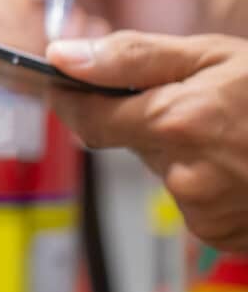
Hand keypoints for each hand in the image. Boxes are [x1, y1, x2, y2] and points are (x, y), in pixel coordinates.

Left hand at [49, 31, 247, 252]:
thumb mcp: (212, 55)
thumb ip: (130, 57)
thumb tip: (61, 57)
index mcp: (176, 123)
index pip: (86, 120)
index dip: (70, 99)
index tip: (63, 83)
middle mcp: (184, 176)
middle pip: (129, 143)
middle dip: (146, 118)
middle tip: (198, 98)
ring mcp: (207, 213)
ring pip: (163, 170)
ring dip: (181, 150)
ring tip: (233, 132)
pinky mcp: (223, 236)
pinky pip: (193, 199)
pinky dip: (206, 179)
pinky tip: (241, 161)